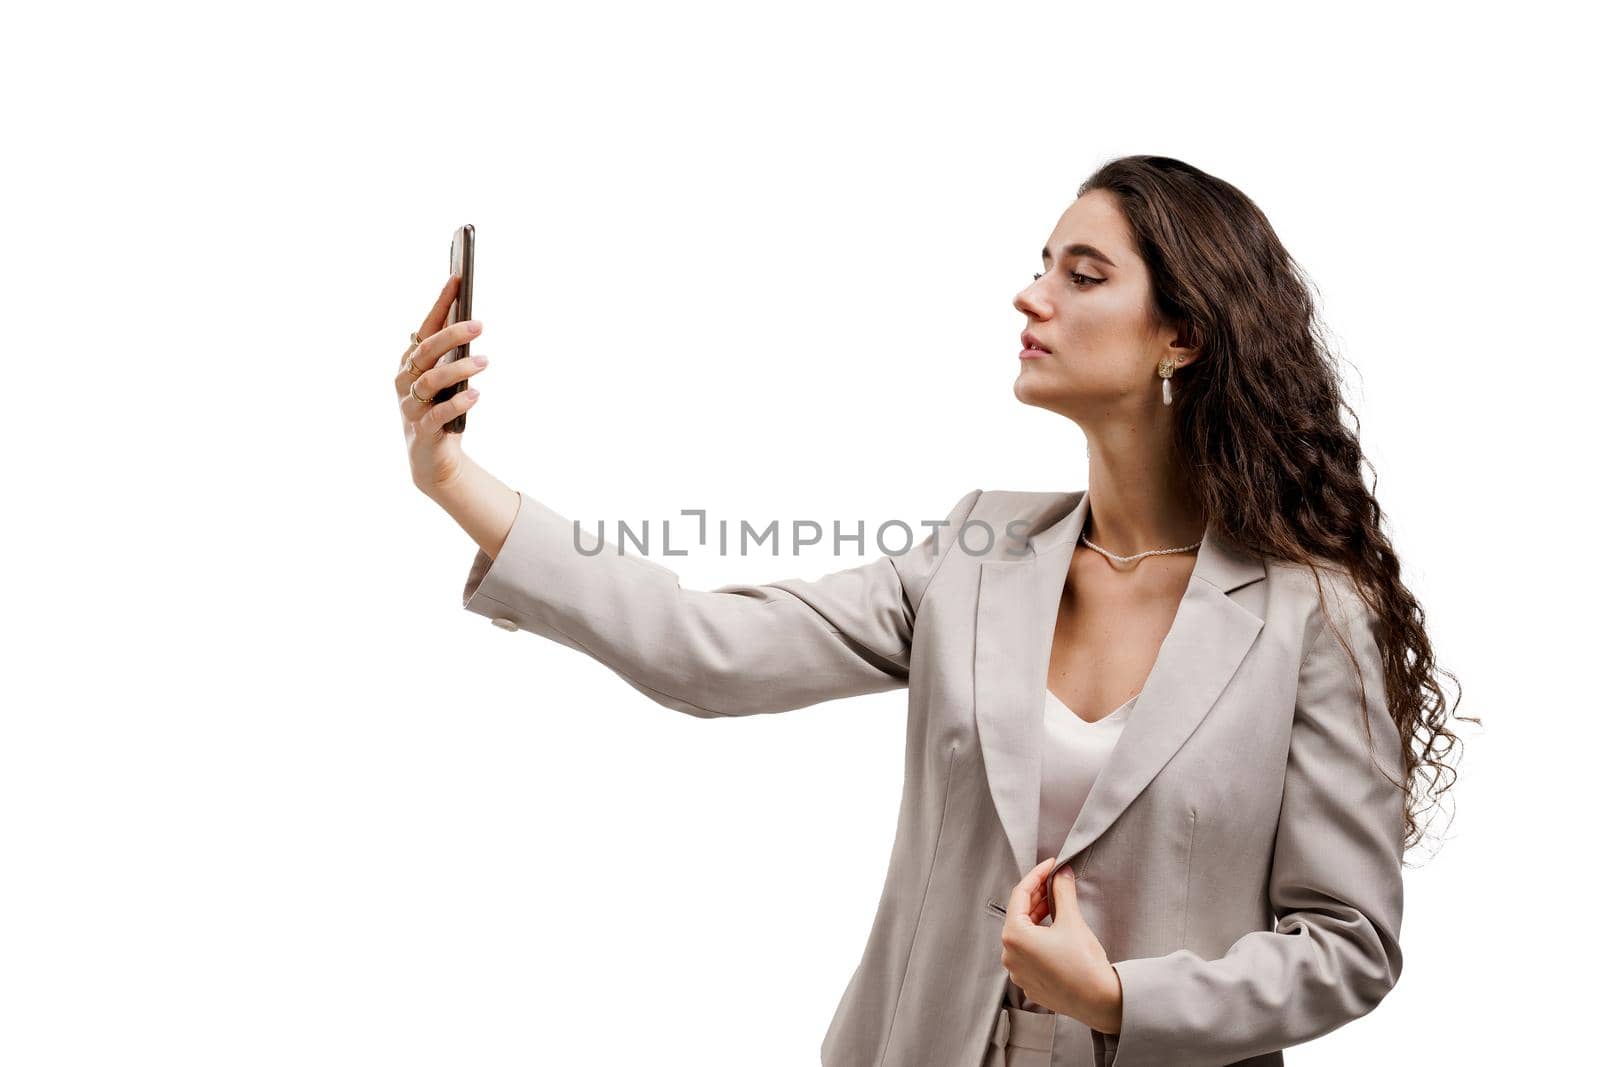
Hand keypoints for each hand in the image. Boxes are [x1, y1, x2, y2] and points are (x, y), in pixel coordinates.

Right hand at [395, 273, 489, 495]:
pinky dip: (457, 404)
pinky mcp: (423, 431)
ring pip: (431, 382)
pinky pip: (438, 415)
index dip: (440, 304)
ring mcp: (411, 406)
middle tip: (479, 324)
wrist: (431, 459)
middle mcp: (405, 380)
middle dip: (452, 334)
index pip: (425, 327)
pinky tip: (476, 394)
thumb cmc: (440, 410)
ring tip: (485, 361)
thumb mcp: (444, 380)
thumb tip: (468, 319)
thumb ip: (450, 354)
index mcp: (411, 363)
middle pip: (426, 351)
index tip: (457, 279)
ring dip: (459, 369)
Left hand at [998, 858, 1123, 1034]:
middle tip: (1054, 880)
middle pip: (1019, 914)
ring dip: (1037, 916)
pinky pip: (1028, 952)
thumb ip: (1062, 892)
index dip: (1036, 875)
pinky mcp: (1029, 982)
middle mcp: (1009, 955)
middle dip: (1037, 895)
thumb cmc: (1083, 964)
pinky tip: (1054, 929)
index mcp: (1014, 936)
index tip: (1050, 864)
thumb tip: (1061, 874)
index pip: (1020, 895)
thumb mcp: (1071, 920)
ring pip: (1023, 934)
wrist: (1099, 1001)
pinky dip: (1039, 937)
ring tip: (1055, 902)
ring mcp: (1017, 972)